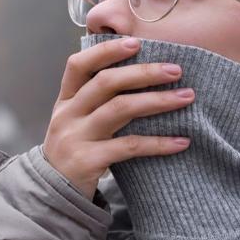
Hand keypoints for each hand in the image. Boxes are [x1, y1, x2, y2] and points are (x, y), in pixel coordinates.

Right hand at [43, 37, 193, 199]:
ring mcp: (75, 138)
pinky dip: (158, 143)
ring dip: (157, 100)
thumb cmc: (75, 152)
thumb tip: (142, 75)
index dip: (106, 51)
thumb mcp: (77, 123)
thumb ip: (97, 101)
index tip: (136, 42)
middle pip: (106, 83)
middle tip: (175, 70)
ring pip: (119, 109)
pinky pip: (129, 147)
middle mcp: (67, 115)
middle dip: (143, 73)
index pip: (78, 65)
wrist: (53, 197)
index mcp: (66, 101)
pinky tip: (181, 142)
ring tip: (186, 97)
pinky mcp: (87, 161)